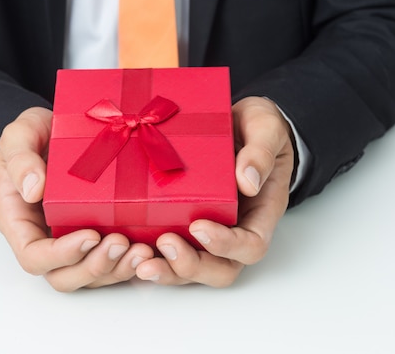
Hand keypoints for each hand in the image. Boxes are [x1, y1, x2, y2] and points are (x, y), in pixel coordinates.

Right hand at [0, 107, 153, 291]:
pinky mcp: (99, 234)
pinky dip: (129, 263)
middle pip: (64, 276)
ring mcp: (73, 240)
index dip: (62, 255)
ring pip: (91, 275)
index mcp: (20, 221)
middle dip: (95, 267)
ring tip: (141, 251)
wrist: (58, 129)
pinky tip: (149, 249)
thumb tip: (33, 190)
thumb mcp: (20, 135)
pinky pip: (111, 263)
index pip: (34, 257)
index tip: (90, 235)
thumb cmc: (34, 135)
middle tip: (122, 243)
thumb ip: (20, 158)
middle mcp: (46, 238)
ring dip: (117, 269)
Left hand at [134, 97, 295, 286]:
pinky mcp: (182, 223)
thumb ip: (261, 152)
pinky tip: (128, 250)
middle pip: (220, 270)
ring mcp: (208, 231)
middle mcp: (235, 230)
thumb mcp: (266, 128)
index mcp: (260, 212)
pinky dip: (151, 256)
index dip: (227, 244)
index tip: (199, 226)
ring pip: (192, 269)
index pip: (251, 245)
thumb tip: (248, 181)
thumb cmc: (258, 129)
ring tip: (141, 261)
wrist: (240, 123)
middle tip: (164, 244)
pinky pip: (169, 252)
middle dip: (191, 266)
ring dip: (167, 271)